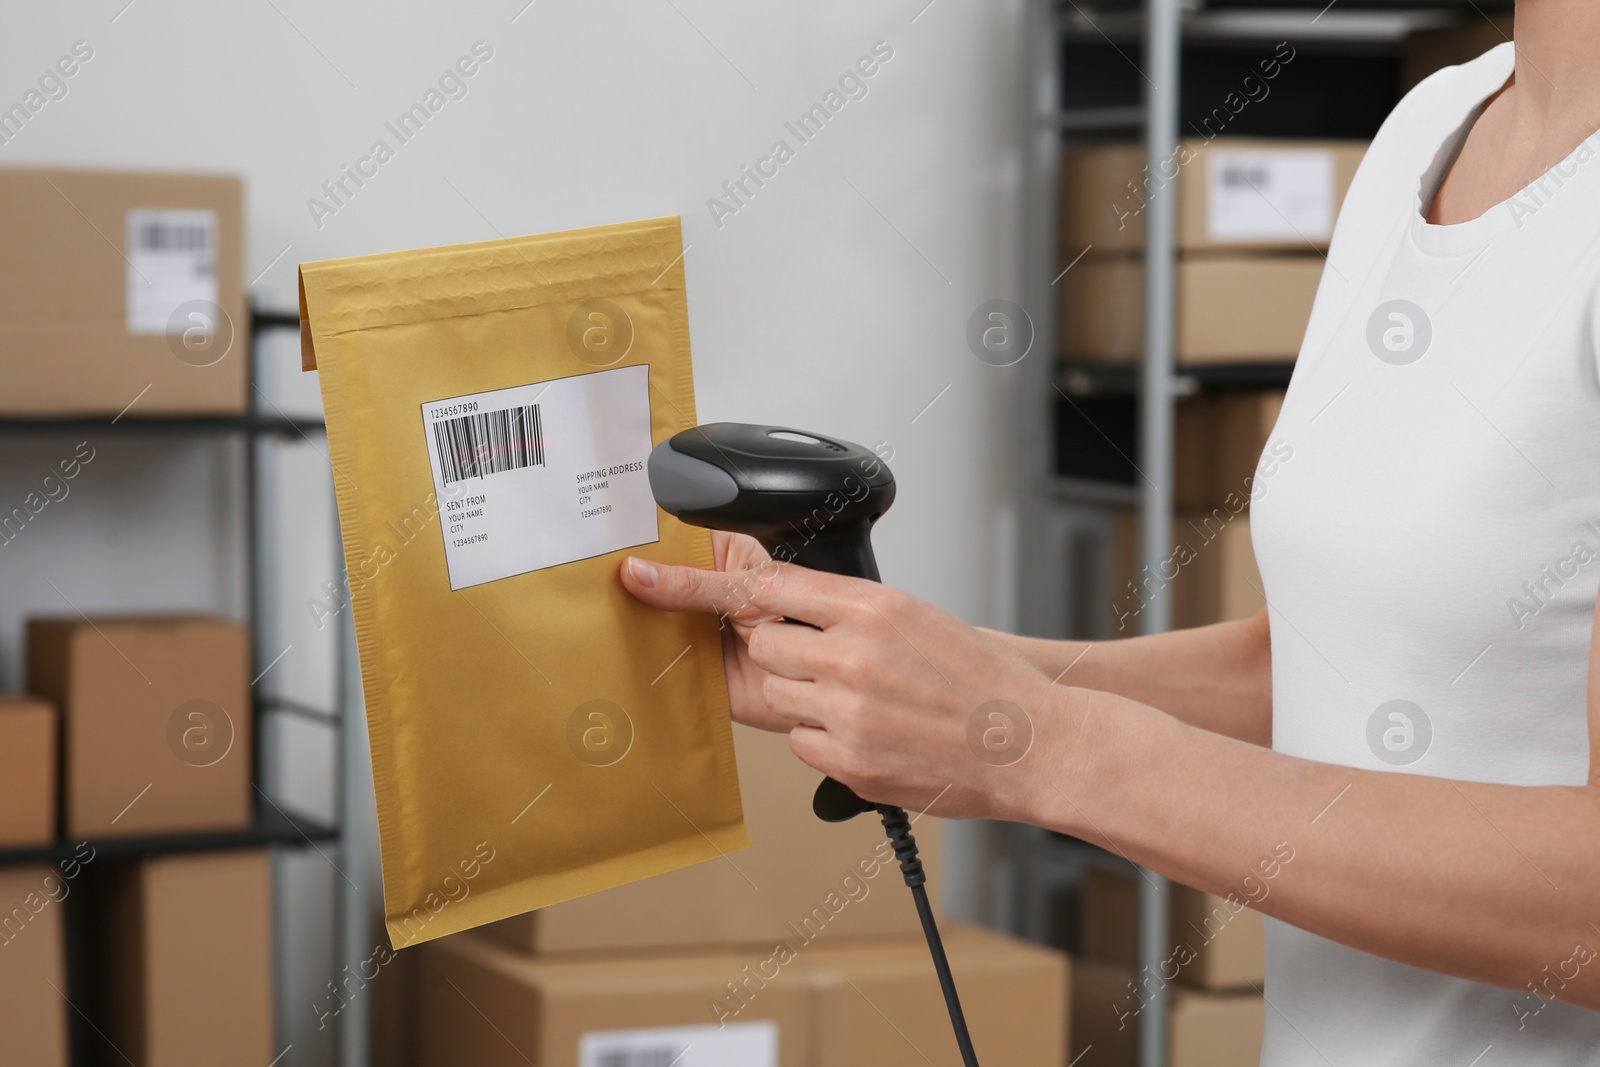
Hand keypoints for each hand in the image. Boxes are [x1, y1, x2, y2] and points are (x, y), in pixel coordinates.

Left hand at [620, 550, 1064, 821]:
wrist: (1031, 741)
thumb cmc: (980, 680)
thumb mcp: (915, 617)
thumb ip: (845, 608)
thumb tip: (784, 605)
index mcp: (872, 605)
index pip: (761, 585)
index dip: (692, 584)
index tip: (642, 579)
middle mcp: (854, 654)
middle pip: (763, 644)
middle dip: (785, 654)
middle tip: (831, 665)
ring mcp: (848, 710)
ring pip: (780, 694)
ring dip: (806, 698)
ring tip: (867, 703)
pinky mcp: (848, 760)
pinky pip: (800, 744)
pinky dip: (825, 741)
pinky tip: (873, 735)